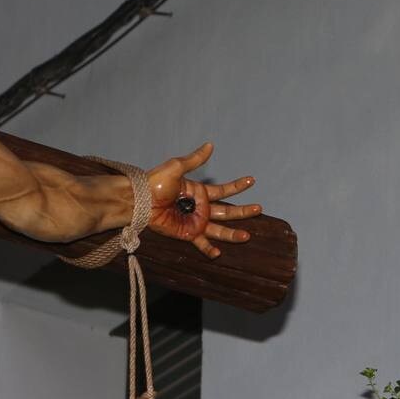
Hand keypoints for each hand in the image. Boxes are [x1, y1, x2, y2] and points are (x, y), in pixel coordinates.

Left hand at [147, 142, 259, 257]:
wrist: (141, 200)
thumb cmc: (155, 182)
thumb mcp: (177, 167)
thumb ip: (195, 159)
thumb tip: (210, 145)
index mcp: (199, 192)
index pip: (223, 190)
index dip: (237, 186)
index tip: (251, 180)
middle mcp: (200, 208)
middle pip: (226, 212)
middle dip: (243, 211)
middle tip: (258, 209)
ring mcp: (194, 222)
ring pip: (219, 230)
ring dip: (232, 234)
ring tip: (246, 236)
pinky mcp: (186, 233)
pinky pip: (200, 243)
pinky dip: (209, 250)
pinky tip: (218, 253)